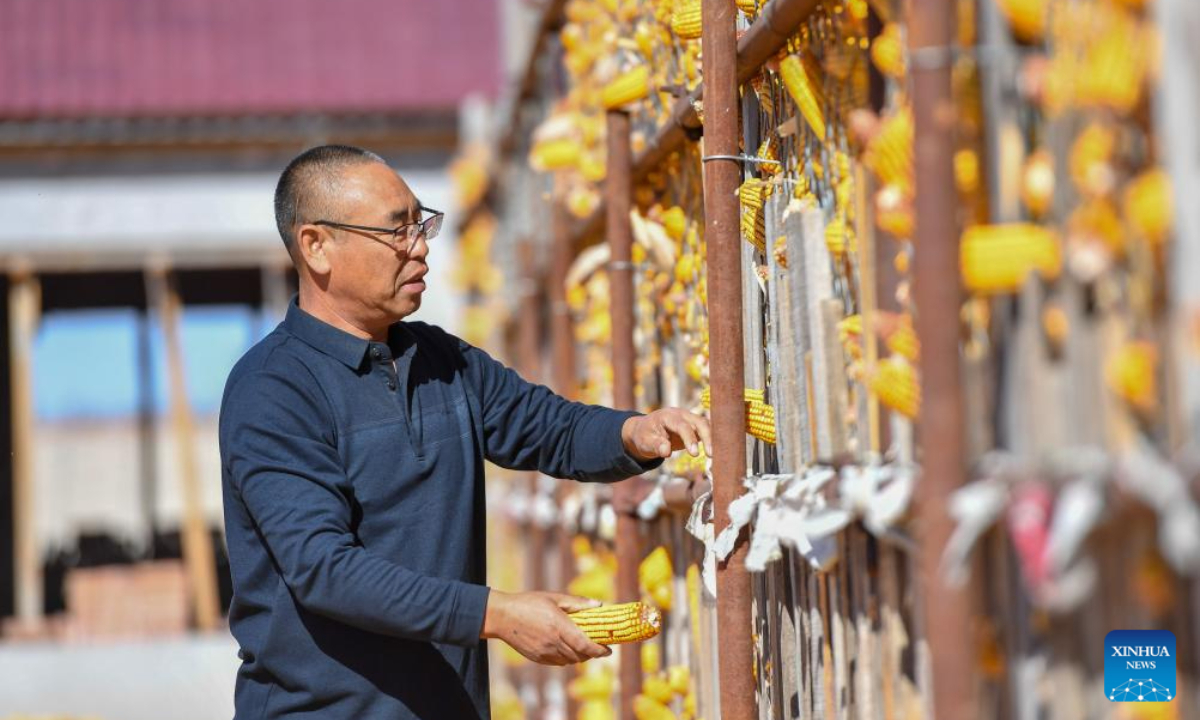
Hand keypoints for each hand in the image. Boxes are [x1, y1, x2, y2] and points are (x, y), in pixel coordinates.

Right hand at [480, 591, 612, 665]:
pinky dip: (567, 659)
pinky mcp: (537, 658)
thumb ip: (577, 603)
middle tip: (599, 647)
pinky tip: (567, 649)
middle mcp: (553, 642)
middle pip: (580, 656)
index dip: (599, 651)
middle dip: (592, 654)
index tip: (609, 651)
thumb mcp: (554, 597)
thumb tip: (599, 605)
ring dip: (580, 657)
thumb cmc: (529, 603)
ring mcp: (544, 652)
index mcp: (559, 625)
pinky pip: (558, 663)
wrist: (503, 616)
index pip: (585, 645)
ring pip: (570, 661)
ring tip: (584, 647)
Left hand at [621, 408, 711, 461]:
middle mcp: (682, 415)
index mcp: (668, 416)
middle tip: (711, 455)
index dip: (689, 439)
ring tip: (717, 455)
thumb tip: (667, 452)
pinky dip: (713, 439)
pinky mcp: (694, 426)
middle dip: (707, 437)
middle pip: (700, 422)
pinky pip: (707, 431)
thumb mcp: (645, 442)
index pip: (683, 426)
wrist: (645, 430)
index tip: (694, 454)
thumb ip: (656, 446)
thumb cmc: (645, 436)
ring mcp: (690, 419)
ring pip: (706, 425)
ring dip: (713, 438)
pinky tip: (718, 452)